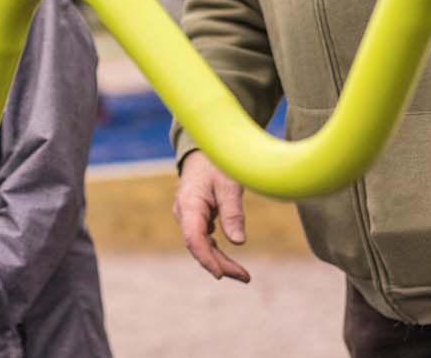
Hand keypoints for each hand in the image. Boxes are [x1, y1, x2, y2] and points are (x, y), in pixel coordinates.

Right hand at [174, 150, 250, 282]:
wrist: (204, 152)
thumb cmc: (216, 165)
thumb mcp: (229, 185)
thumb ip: (232, 213)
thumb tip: (238, 242)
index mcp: (189, 204)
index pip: (193, 238)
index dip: (206, 258)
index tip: (220, 274)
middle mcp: (184, 214)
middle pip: (198, 246)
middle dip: (220, 264)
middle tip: (245, 277)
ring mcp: (189, 217)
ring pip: (202, 245)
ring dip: (220, 261)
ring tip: (243, 275)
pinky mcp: (196, 218)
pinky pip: (204, 240)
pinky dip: (217, 251)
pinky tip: (230, 261)